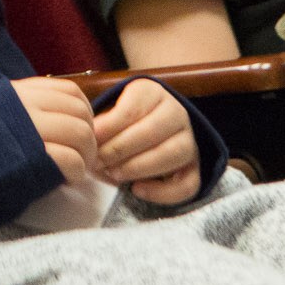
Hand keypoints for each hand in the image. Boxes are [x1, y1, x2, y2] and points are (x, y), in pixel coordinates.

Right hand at [10, 76, 99, 183]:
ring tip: (76, 168)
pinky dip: (76, 173)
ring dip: (86, 156)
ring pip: (81, 135)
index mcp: (20, 92)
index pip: (71, 91)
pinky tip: (65, 179)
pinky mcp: (34, 159)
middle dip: (90, 137)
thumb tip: (67, 114)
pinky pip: (72, 161)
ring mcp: (31, 131)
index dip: (85, 112)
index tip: (81, 129)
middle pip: (81, 114)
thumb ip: (29, 105)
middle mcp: (27, 107)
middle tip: (82, 156)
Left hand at [93, 79, 201, 205]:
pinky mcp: (194, 169)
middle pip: (153, 131)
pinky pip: (187, 184)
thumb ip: (101, 125)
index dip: (109, 127)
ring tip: (114, 173)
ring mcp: (189, 141)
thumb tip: (91, 141)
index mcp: (152, 93)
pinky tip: (136, 190)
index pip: (132, 109)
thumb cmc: (121, 122)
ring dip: (138, 167)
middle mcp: (176, 113)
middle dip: (120, 149)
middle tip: (99, 161)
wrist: (146, 129)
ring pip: (173, 154)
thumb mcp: (110, 112)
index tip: (91, 139)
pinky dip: (161, 192)